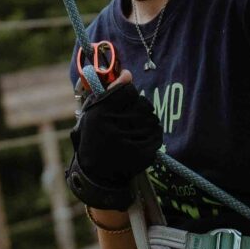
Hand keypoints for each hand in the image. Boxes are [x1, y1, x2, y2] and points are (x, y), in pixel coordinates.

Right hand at [67, 73, 162, 211]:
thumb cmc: (94, 138)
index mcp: (98, 115)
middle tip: (127, 119)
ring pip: (151, 118)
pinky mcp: (143, 155)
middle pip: (142, 103)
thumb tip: (128, 73)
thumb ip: (109, 92)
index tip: (122, 102)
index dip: (126, 94)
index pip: (127, 91)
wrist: (97, 175)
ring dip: (146, 121)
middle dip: (138, 108)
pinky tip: (139, 140)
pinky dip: (151, 134)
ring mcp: (130, 143)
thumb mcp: (92, 113)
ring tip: (132, 130)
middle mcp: (114, 128)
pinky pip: (157, 134)